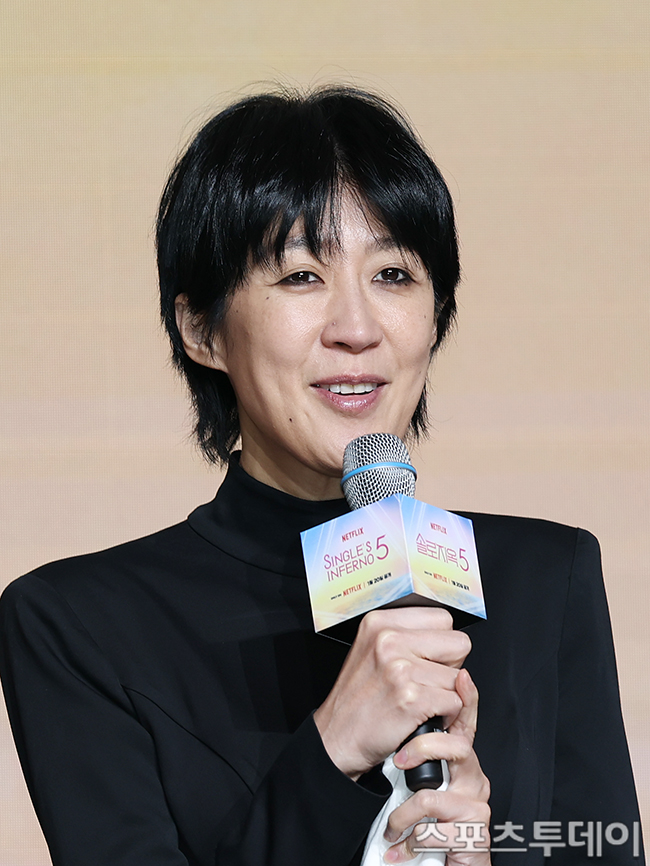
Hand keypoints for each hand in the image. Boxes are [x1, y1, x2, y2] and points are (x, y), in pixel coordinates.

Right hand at [313, 607, 470, 779]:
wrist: (337, 737)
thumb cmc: (356, 698)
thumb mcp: (372, 649)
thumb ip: (406, 636)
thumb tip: (446, 637)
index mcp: (380, 622)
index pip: (443, 618)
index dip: (441, 643)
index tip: (426, 658)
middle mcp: (389, 640)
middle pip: (458, 644)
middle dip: (450, 666)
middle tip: (424, 681)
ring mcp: (400, 669)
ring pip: (458, 678)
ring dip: (446, 695)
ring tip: (419, 700)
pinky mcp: (412, 699)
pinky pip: (455, 702)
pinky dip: (446, 715)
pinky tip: (422, 715)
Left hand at [383, 669, 490, 863]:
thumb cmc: (429, 824)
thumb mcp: (420, 782)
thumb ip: (418, 751)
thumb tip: (400, 722)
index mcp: (462, 762)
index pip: (464, 724)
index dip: (467, 699)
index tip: (462, 677)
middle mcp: (473, 779)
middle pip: (456, 747)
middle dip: (423, 749)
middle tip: (398, 760)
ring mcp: (475, 805)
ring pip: (434, 796)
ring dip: (405, 814)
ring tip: (393, 825)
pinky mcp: (473, 834)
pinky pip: (434, 830)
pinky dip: (411, 841)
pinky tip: (400, 847)